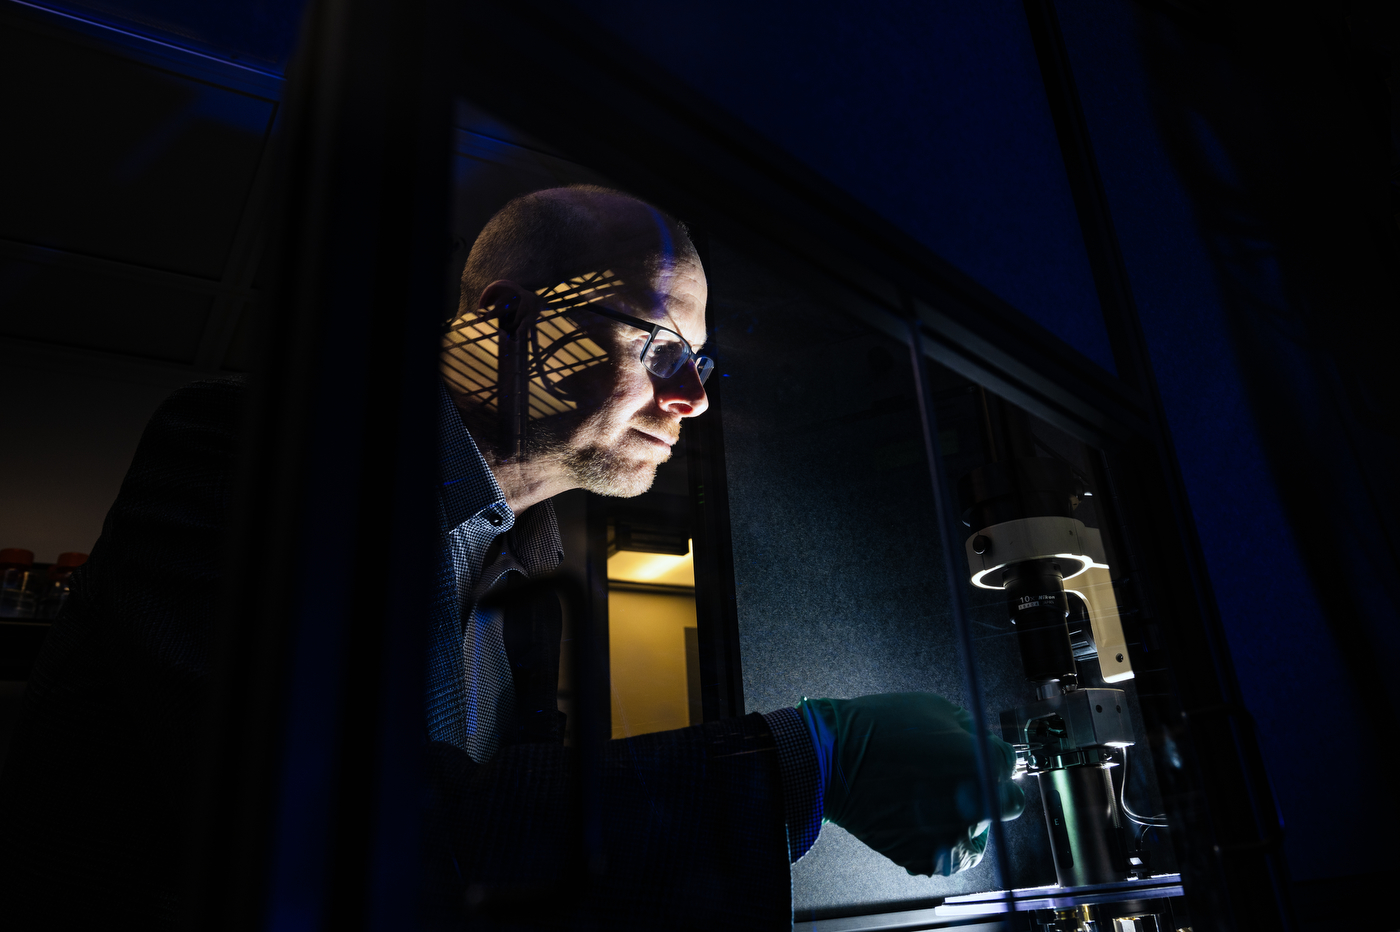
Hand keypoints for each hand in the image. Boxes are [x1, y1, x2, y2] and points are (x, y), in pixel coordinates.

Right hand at [797, 693, 1024, 875]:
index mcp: (979, 763)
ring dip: (965, 820)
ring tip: (935, 803)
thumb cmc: (878, 728)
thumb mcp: (934, 708)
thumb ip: (971, 730)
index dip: (993, 756)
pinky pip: (947, 855)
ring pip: (978, 834)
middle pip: (1008, 804)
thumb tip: (987, 746)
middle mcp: (973, 804)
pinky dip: (937, 841)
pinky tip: (918, 818)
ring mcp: (949, 836)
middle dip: (992, 790)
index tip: (981, 757)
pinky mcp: (926, 858)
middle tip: (966, 782)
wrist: (830, 762)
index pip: (1009, 765)